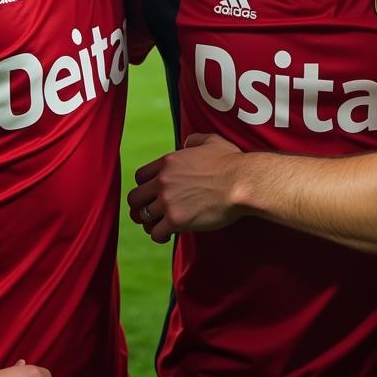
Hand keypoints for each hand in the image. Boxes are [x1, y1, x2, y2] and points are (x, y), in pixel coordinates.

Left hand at [127, 134, 245, 243]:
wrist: (242, 183)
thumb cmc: (231, 162)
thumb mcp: (212, 141)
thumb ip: (195, 140)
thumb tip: (187, 143)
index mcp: (168, 162)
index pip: (139, 177)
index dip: (145, 187)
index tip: (153, 194)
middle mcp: (163, 181)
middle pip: (134, 198)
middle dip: (140, 207)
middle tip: (150, 213)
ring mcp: (167, 201)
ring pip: (142, 218)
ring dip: (149, 223)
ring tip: (159, 226)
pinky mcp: (176, 220)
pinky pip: (155, 233)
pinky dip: (159, 236)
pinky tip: (168, 235)